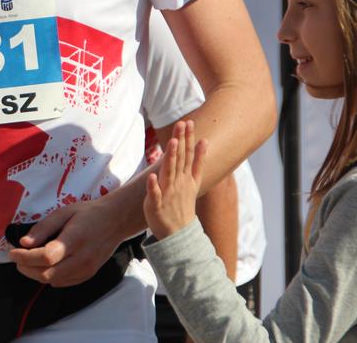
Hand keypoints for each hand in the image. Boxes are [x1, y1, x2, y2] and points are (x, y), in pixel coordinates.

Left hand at [9, 198, 124, 286]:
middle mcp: (82, 258)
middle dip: (26, 268)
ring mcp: (86, 270)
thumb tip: (24, 243)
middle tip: (16, 257)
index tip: (13, 251)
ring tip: (26, 261)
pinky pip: (62, 282)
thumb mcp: (64, 212)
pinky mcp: (88, 275)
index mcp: (75, 239)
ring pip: (53, 281)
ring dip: (35, 274)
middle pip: (47, 274)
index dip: (26, 257)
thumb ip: (43, 228)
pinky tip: (43, 265)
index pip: (47, 256)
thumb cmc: (88, 213)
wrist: (115, 222)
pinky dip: (48, 277)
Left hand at [144, 120, 206, 238]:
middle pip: (181, 158)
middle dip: (181, 140)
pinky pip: (155, 194)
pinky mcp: (157, 205)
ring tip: (172, 142)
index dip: (188, 138)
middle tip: (182, 123)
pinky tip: (152, 177)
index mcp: (187, 177)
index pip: (189, 154)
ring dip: (171, 157)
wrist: (178, 234)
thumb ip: (197, 161)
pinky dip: (154, 186)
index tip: (189, 122)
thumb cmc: (182, 204)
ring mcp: (168, 193)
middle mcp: (179, 183)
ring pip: (169, 172)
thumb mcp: (193, 181)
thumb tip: (205, 141)